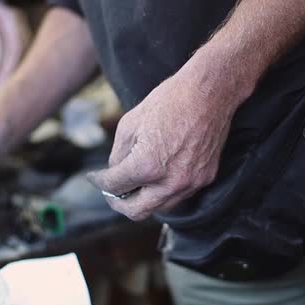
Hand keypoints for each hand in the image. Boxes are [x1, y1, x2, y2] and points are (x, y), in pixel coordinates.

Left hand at [87, 65, 244, 220]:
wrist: (209, 93)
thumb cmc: (169, 102)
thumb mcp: (130, 124)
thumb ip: (118, 155)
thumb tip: (115, 172)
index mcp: (147, 166)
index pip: (114, 186)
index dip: (99, 182)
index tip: (94, 178)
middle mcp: (170, 182)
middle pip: (136, 211)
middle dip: (119, 203)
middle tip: (111, 192)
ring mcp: (190, 184)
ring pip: (160, 207)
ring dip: (144, 200)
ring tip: (134, 185)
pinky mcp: (205, 179)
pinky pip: (179, 196)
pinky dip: (164, 191)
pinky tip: (158, 177)